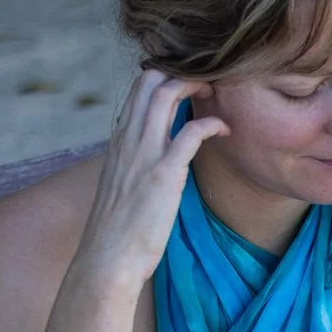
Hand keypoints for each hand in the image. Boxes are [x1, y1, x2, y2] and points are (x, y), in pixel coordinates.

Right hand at [72, 70, 225, 290]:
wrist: (107, 259)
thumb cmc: (117, 229)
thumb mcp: (122, 184)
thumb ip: (134, 163)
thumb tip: (153, 157)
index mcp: (118, 140)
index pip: (138, 88)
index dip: (167, 77)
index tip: (190, 88)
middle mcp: (128, 139)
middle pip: (150, 79)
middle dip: (183, 72)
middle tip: (207, 88)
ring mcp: (144, 154)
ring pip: (166, 94)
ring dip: (197, 87)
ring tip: (216, 99)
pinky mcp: (164, 174)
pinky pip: (192, 133)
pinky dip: (212, 124)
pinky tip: (224, 131)